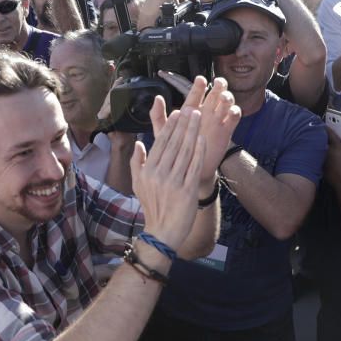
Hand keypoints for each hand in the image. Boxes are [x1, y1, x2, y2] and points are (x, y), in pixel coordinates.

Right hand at [131, 99, 205, 250]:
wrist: (163, 232)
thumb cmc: (151, 206)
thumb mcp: (137, 184)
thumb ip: (137, 162)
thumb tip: (139, 143)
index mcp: (148, 170)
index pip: (161, 143)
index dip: (171, 126)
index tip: (178, 113)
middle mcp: (160, 174)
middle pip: (175, 144)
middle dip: (184, 124)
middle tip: (192, 109)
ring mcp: (174, 183)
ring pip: (185, 152)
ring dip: (193, 132)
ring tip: (199, 118)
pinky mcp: (187, 191)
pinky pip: (194, 167)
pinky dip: (199, 152)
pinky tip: (203, 139)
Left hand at [157, 73, 240, 191]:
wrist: (188, 170)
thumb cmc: (173, 150)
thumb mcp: (163, 132)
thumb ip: (158, 115)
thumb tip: (157, 97)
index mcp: (190, 110)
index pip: (195, 93)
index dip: (198, 86)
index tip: (200, 80)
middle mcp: (205, 112)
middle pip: (214, 93)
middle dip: (218, 85)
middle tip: (218, 83)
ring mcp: (217, 120)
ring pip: (226, 102)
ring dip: (227, 96)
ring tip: (224, 98)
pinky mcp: (226, 130)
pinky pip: (234, 117)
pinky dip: (235, 111)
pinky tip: (232, 111)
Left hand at [323, 128, 340, 188]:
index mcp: (336, 145)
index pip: (329, 133)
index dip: (325, 127)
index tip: (322, 123)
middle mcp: (327, 150)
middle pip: (321, 140)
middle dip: (320, 136)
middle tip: (318, 132)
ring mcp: (322, 157)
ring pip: (318, 148)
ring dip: (318, 145)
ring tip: (316, 142)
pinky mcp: (319, 165)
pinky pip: (317, 157)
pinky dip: (317, 155)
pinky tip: (317, 155)